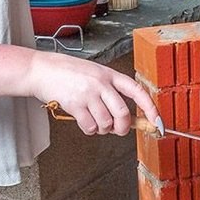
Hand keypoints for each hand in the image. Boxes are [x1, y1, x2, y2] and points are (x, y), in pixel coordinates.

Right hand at [24, 50, 160, 136]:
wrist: (41, 69)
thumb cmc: (68, 72)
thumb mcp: (95, 73)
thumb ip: (110, 91)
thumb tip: (127, 117)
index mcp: (110, 74)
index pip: (137, 91)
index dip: (150, 108)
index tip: (157, 121)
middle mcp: (101, 83)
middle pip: (123, 113)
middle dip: (122, 127)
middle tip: (117, 129)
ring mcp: (88, 93)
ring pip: (106, 123)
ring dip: (102, 128)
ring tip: (93, 120)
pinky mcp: (74, 104)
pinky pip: (90, 126)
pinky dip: (89, 129)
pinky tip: (84, 121)